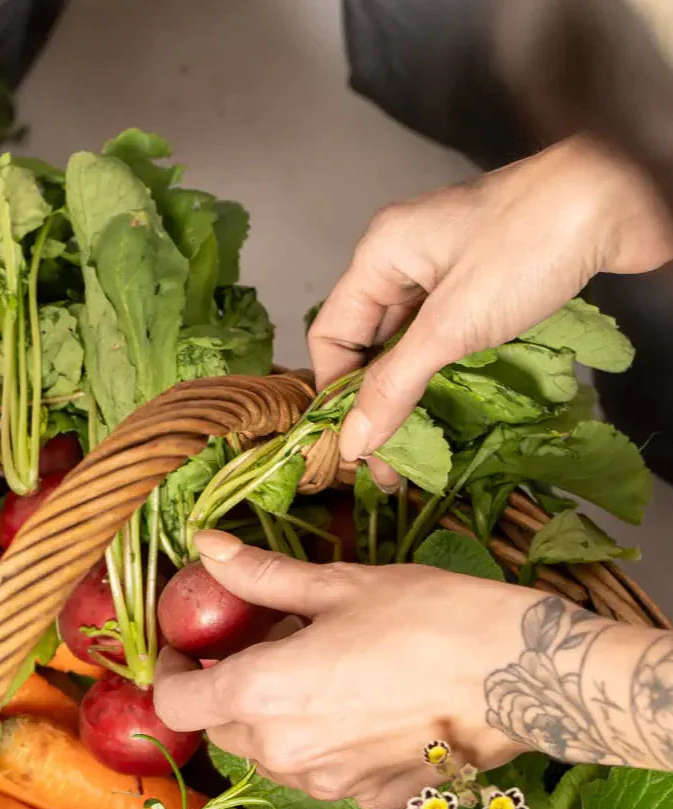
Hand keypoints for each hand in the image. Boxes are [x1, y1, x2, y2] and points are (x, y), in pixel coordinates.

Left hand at [152, 533, 538, 808]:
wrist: (522, 677)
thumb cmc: (432, 618)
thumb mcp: (339, 585)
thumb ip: (261, 577)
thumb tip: (206, 546)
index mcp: (262, 694)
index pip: (175, 703)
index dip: (167, 674)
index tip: (184, 646)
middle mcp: (283, 751)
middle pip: (220, 728)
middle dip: (224, 690)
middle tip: (259, 647)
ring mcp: (327, 784)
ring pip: (267, 755)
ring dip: (270, 719)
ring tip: (314, 672)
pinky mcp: (369, 798)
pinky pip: (320, 774)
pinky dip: (320, 744)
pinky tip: (355, 707)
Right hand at [308, 134, 672, 485]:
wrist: (625, 194)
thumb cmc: (531, 242)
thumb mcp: (452, 325)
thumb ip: (395, 387)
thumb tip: (355, 443)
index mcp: (381, 255)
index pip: (332, 335)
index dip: (336, 392)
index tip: (355, 444)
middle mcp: (408, 261)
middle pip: (371, 346)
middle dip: (378, 405)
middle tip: (392, 465)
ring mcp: (451, 271)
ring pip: (413, 347)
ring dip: (416, 397)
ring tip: (425, 452)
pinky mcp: (490, 283)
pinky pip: (453, 339)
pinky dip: (451, 376)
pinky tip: (457, 414)